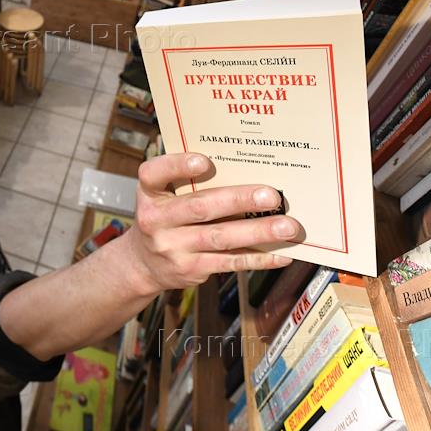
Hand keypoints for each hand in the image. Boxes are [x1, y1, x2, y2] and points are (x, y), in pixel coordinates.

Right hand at [122, 152, 300, 292]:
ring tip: (287, 227)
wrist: (143, 264)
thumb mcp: (162, 196)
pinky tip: (281, 253)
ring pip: (220, 237)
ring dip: (258, 232)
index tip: (206, 161)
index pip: (155, 173)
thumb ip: (188, 182)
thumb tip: (245, 171)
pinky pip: (229, 262)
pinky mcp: (191, 269)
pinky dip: (258, 258)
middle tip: (271, 195)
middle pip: (200, 207)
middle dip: (239, 200)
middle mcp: (156, 220)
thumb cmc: (163, 218)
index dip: (179, 166)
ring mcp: (173, 247)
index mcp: (149, 193)